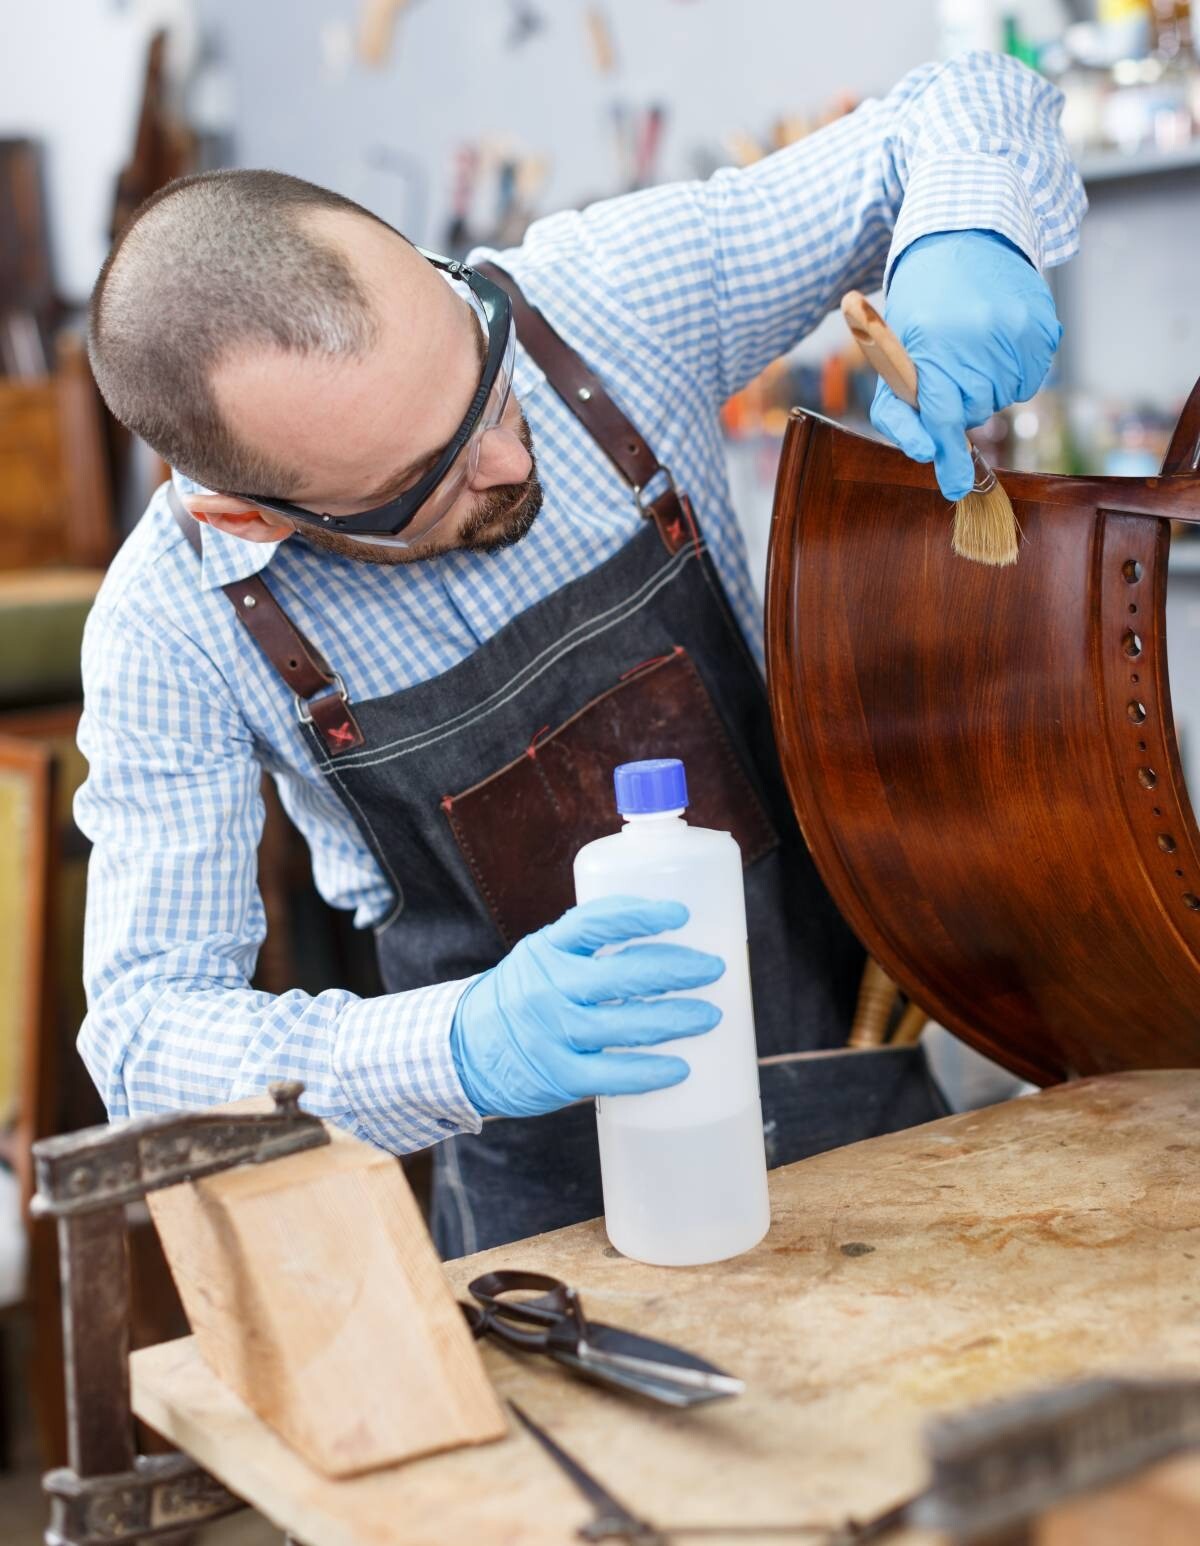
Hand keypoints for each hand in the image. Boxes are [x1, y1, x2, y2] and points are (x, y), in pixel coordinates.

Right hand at [450, 896, 724, 1118]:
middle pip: (622, 974)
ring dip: (675, 1019)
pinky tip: (681, 1067)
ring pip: (625, 1024)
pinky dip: (650, 1071)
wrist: (464, 1050)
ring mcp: (552, 1031)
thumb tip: (670, 945)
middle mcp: (549, 985)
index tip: (680, 915)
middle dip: (677, 970)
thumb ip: (589, 948)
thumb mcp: (543, 957)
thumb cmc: (523, 997)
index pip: (596, 922)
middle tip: (714, 968)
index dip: (640, 916)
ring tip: (711, 1015)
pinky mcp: (558, 1075)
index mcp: (548, 948)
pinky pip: (612, 1074)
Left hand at [870, 229, 1062, 499]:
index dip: (947, 456)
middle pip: (974, 411)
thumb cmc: (921, 300)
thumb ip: (899, 405)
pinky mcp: (1043, 329)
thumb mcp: (893, 348)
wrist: (966, 233)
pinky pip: (1029, 381)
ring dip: (987, 385)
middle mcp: (979, 338)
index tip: (954, 489)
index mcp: (933, 343)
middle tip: (949, 365)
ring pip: (1003, 398)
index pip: (941, 415)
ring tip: (973, 345)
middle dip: (959, 401)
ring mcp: (1016, 332)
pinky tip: (998, 341)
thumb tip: (926, 452)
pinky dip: (1012, 372)